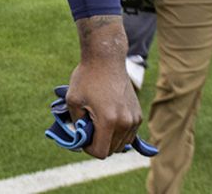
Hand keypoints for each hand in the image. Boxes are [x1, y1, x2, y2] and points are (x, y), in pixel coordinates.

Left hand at [67, 17, 141, 157]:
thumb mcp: (72, 101)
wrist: (106, 60)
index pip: (100, 152)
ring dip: (109, 139)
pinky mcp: (138, 115)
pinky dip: (119, 132)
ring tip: (97, 121)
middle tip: (88, 127)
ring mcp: (135, 119)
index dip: (88, 149)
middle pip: (112, 150)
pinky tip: (108, 119)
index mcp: (109, 121)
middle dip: (98, 143)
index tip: (82, 136)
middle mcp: (126, 123)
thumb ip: (77, 123)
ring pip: (122, 144)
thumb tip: (81, 139)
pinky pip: (129, 134)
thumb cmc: (87, 78)